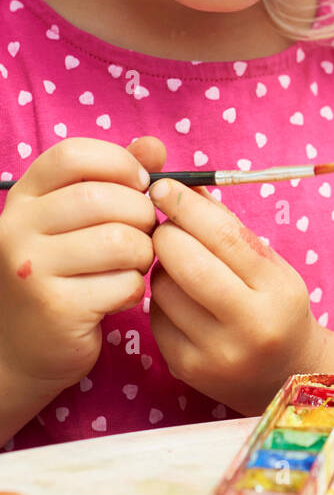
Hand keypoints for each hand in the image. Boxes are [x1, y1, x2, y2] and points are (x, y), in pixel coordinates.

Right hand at [0, 136, 156, 387]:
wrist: (23, 348)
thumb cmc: (63, 274)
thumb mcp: (77, 221)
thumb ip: (115, 178)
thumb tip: (155, 146)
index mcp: (24, 198)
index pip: (73, 155)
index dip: (119, 163)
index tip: (140, 184)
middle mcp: (18, 228)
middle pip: (104, 198)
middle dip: (142, 214)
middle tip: (145, 233)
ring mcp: (32, 268)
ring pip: (120, 240)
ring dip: (143, 253)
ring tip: (133, 264)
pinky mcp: (56, 306)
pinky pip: (124, 283)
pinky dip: (135, 288)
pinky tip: (119, 294)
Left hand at [147, 164, 323, 415]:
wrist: (285, 376)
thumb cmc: (275, 306)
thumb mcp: (268, 264)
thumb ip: (227, 226)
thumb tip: (182, 185)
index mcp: (277, 291)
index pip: (225, 237)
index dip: (187, 206)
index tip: (163, 187)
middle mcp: (250, 327)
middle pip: (187, 264)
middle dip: (166, 234)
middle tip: (164, 225)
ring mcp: (216, 353)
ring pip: (163, 289)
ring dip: (161, 267)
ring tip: (179, 266)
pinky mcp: (187, 369)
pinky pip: (156, 317)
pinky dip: (160, 298)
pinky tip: (178, 298)